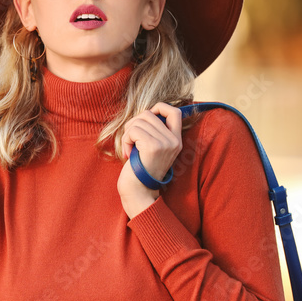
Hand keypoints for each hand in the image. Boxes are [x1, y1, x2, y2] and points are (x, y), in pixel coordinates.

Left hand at [117, 102, 182, 218]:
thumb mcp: (152, 149)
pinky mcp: (153, 147)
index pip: (175, 112)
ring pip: (139, 120)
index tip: (145, 120)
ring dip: (127, 133)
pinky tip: (128, 154)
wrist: (138, 192)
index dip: (158, 108)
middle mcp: (174, 141)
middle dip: (133, 124)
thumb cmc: (140, 170)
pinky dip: (125, 140)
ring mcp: (165, 143)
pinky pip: (133, 130)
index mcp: (176, 141)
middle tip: (131, 140)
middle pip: (149, 114)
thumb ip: (154, 132)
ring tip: (129, 148)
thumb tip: (145, 112)